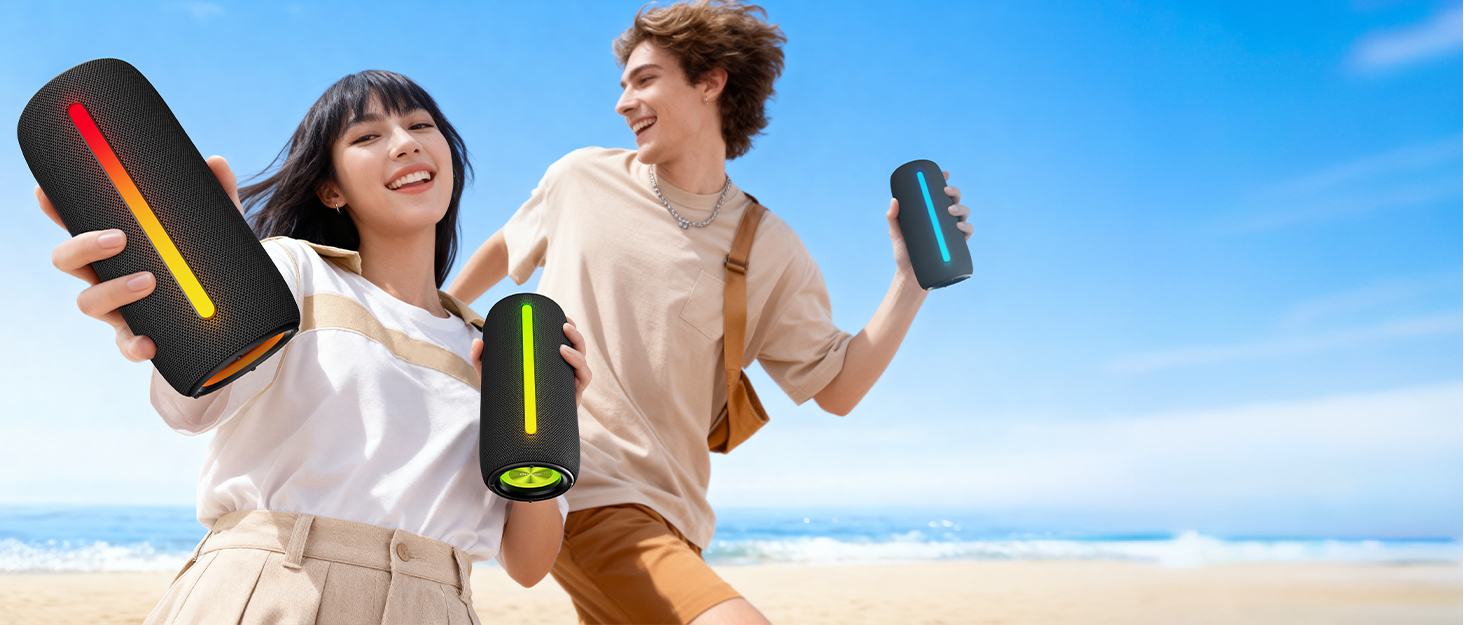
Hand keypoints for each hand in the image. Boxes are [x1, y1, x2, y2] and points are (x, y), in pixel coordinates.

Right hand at [41, 155, 242, 361]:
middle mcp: (105, 274)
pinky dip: (133, 346)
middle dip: (83, 245)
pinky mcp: (136, 337)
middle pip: (67, 259)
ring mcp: (117, 308)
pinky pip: (124, 345)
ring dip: (114, 289)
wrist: (229, 315)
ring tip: (149, 280)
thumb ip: (215, 195)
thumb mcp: (214, 227)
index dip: (55, 208)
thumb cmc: (205, 260)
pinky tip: (149, 343)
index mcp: (115, 244)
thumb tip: (217, 163)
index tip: (46, 192)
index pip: (76, 222)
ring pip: (87, 302)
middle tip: (118, 237)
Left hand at [470, 316, 592, 405]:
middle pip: (578, 350)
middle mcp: (563, 373)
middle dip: (575, 335)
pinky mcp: (572, 399)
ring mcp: (569, 386)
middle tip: (564, 326)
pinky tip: (569, 365)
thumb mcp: (493, 377)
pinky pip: (583, 381)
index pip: (563, 343)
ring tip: (563, 348)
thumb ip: (482, 359)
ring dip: (578, 353)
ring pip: (583, 365)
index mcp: (550, 364)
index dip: (568, 329)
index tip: (563, 317)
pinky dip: (581, 369)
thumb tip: (478, 342)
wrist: (514, 431)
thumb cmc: (507, 400)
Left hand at [886, 170, 972, 282]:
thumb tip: (894, 200)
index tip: (943, 173)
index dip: (945, 182)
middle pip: (954, 201)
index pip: (941, 195)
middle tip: (946, 192)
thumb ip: (893, 217)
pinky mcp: (957, 246)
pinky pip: (967, 233)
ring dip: (961, 208)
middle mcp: (944, 221)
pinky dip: (967, 228)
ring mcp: (952, 232)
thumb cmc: (904, 253)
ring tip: (950, 210)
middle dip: (954, 192)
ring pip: (964, 214)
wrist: (911, 276)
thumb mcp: (896, 233)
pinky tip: (961, 227)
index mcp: (932, 214)